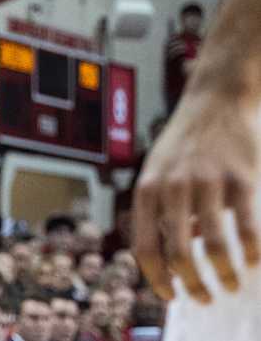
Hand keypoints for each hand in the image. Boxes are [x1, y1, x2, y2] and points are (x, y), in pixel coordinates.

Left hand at [134, 89, 260, 302]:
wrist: (216, 97)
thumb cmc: (185, 142)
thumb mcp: (159, 171)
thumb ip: (160, 211)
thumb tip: (170, 261)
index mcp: (148, 187)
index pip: (145, 247)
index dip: (157, 280)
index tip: (172, 298)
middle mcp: (174, 186)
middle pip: (180, 254)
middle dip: (194, 285)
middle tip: (206, 298)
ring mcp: (207, 181)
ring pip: (214, 246)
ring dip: (225, 276)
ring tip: (231, 286)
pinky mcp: (240, 177)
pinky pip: (246, 228)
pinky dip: (250, 254)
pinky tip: (252, 263)